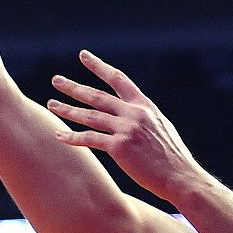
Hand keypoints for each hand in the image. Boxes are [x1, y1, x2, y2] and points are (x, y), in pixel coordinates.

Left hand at [47, 50, 202, 198]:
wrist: (181, 177)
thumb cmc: (172, 158)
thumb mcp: (162, 129)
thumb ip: (145, 119)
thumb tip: (133, 115)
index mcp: (145, 106)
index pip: (118, 79)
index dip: (99, 66)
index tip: (84, 56)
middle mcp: (135, 113)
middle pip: (98, 96)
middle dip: (74, 87)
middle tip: (56, 80)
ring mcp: (127, 129)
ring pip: (90, 116)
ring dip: (68, 109)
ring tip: (51, 104)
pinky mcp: (120, 147)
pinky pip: (90, 139)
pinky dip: (72, 137)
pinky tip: (59, 135)